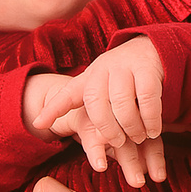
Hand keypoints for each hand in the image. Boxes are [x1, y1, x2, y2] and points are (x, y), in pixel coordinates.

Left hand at [26, 40, 167, 186]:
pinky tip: (154, 130)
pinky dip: (150, 119)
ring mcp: (125, 67)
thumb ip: (70, 103)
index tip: (38, 124)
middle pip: (96, 103)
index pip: (66, 93)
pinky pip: (146, 98)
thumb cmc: (119, 76)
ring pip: (122, 102)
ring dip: (131, 126)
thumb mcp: (95, 86)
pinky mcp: (147, 69)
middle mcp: (103, 69)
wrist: (151, 48)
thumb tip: (37, 124)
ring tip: (139, 138)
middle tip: (118, 143)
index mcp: (88, 77)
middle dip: (107, 129)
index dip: (52, 109)